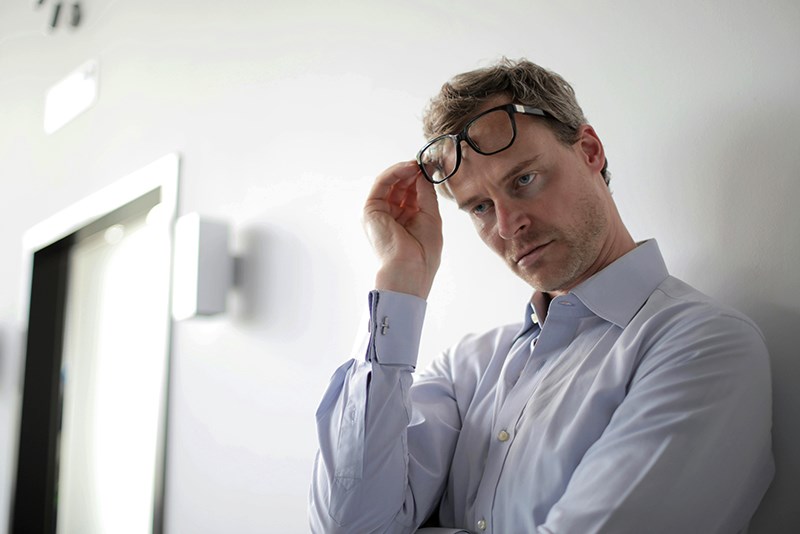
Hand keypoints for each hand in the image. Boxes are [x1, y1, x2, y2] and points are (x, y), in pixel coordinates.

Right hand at [363, 161, 442, 299]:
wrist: (409, 269)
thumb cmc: (423, 252)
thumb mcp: (430, 216)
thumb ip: (426, 193)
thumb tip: (424, 171)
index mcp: (406, 221)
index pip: (411, 193)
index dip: (421, 179)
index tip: (433, 167)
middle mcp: (391, 216)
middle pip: (400, 186)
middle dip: (414, 172)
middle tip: (427, 162)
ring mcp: (380, 213)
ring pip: (390, 182)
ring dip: (404, 170)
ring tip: (418, 164)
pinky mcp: (371, 210)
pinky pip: (381, 184)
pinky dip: (394, 172)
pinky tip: (408, 168)